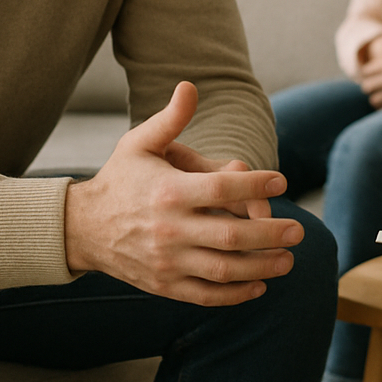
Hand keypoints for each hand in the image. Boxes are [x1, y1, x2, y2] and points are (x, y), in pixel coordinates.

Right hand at [63, 81, 301, 305]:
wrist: (82, 228)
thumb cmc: (120, 179)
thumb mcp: (139, 143)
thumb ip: (171, 119)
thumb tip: (190, 86)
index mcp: (169, 192)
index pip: (222, 189)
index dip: (256, 184)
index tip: (281, 181)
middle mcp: (170, 230)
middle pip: (231, 236)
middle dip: (271, 234)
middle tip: (299, 230)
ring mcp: (168, 261)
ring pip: (224, 270)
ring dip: (262, 267)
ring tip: (288, 259)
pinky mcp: (165, 285)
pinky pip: (206, 295)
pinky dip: (236, 295)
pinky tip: (259, 286)